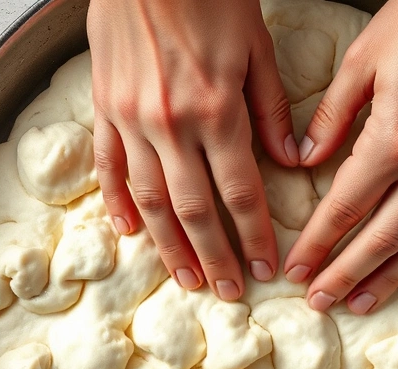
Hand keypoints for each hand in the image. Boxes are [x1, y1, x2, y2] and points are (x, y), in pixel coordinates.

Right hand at [88, 0, 298, 299]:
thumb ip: (273, 110)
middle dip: (214, 257)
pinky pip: (108, 167)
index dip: (254, 236)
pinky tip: (130, 232)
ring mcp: (131, 120)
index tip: (265, 268)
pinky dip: (118, 203)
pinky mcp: (103, 108)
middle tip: (227, 292)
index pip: (240, 193)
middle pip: (195, 210)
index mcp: (218, 111)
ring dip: (169, 246)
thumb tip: (293, 162)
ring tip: (185, 279)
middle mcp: (172, 125)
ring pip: (151, 200)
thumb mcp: (256, 47)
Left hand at [284, 0, 397, 313]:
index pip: (346, 208)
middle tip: (320, 303)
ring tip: (362, 303)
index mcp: (394, 140)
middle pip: (382, 239)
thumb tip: (303, 159)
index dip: (318, 245)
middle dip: (346, 275)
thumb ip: (330, 117)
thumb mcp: (362, 60)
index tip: (296, 271)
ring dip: (390, 278)